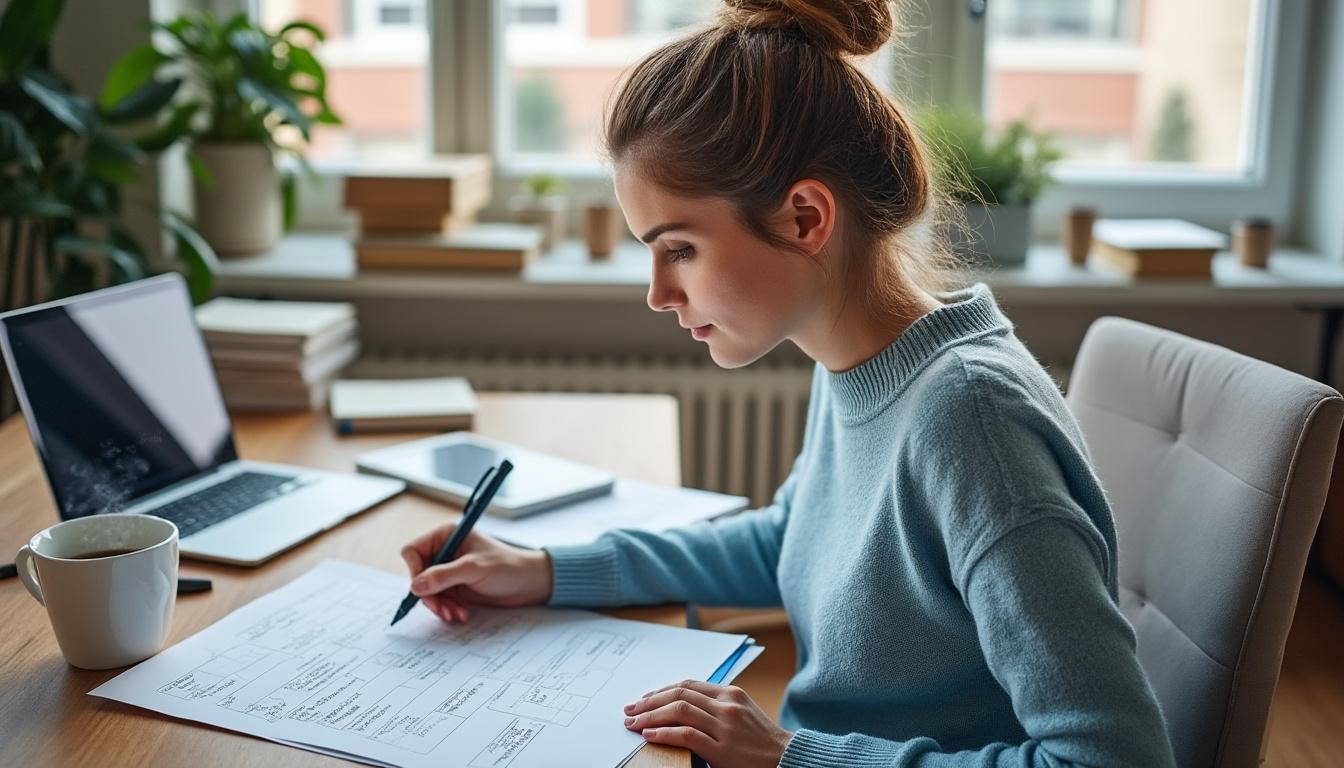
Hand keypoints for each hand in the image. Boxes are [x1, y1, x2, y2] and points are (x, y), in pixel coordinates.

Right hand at [400, 524, 552, 623]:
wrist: (529, 584)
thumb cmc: (507, 567)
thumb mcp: (474, 569)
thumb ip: (444, 576)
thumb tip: (415, 586)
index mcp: (446, 536)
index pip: (413, 551)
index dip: (415, 571)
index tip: (424, 589)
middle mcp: (445, 552)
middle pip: (418, 575)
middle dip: (429, 595)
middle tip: (442, 609)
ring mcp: (449, 571)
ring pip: (428, 591)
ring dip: (440, 606)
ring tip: (456, 614)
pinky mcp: (456, 586)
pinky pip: (440, 600)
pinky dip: (447, 609)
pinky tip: (461, 614)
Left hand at [623, 680, 792, 767]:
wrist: (784, 757)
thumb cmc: (759, 738)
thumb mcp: (740, 711)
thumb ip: (714, 704)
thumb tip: (679, 705)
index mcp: (730, 693)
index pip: (687, 685)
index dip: (660, 691)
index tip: (643, 699)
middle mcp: (726, 705)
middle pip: (679, 695)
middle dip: (649, 702)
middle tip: (630, 710)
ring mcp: (724, 726)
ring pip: (679, 711)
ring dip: (650, 716)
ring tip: (633, 724)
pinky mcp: (722, 749)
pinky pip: (686, 735)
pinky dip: (664, 733)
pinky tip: (650, 735)